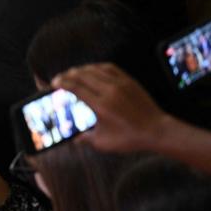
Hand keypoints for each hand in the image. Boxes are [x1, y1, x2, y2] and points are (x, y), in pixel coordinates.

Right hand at [52, 63, 170, 152]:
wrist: (157, 131)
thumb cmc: (130, 138)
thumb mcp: (103, 143)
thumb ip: (85, 138)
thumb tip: (74, 138)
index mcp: (101, 105)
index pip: (76, 88)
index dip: (62, 83)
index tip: (54, 83)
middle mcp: (109, 91)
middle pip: (82, 75)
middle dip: (67, 75)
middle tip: (59, 78)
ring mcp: (120, 84)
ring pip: (95, 69)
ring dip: (81, 69)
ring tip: (72, 73)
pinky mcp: (129, 81)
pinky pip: (109, 68)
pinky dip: (97, 67)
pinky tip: (92, 70)